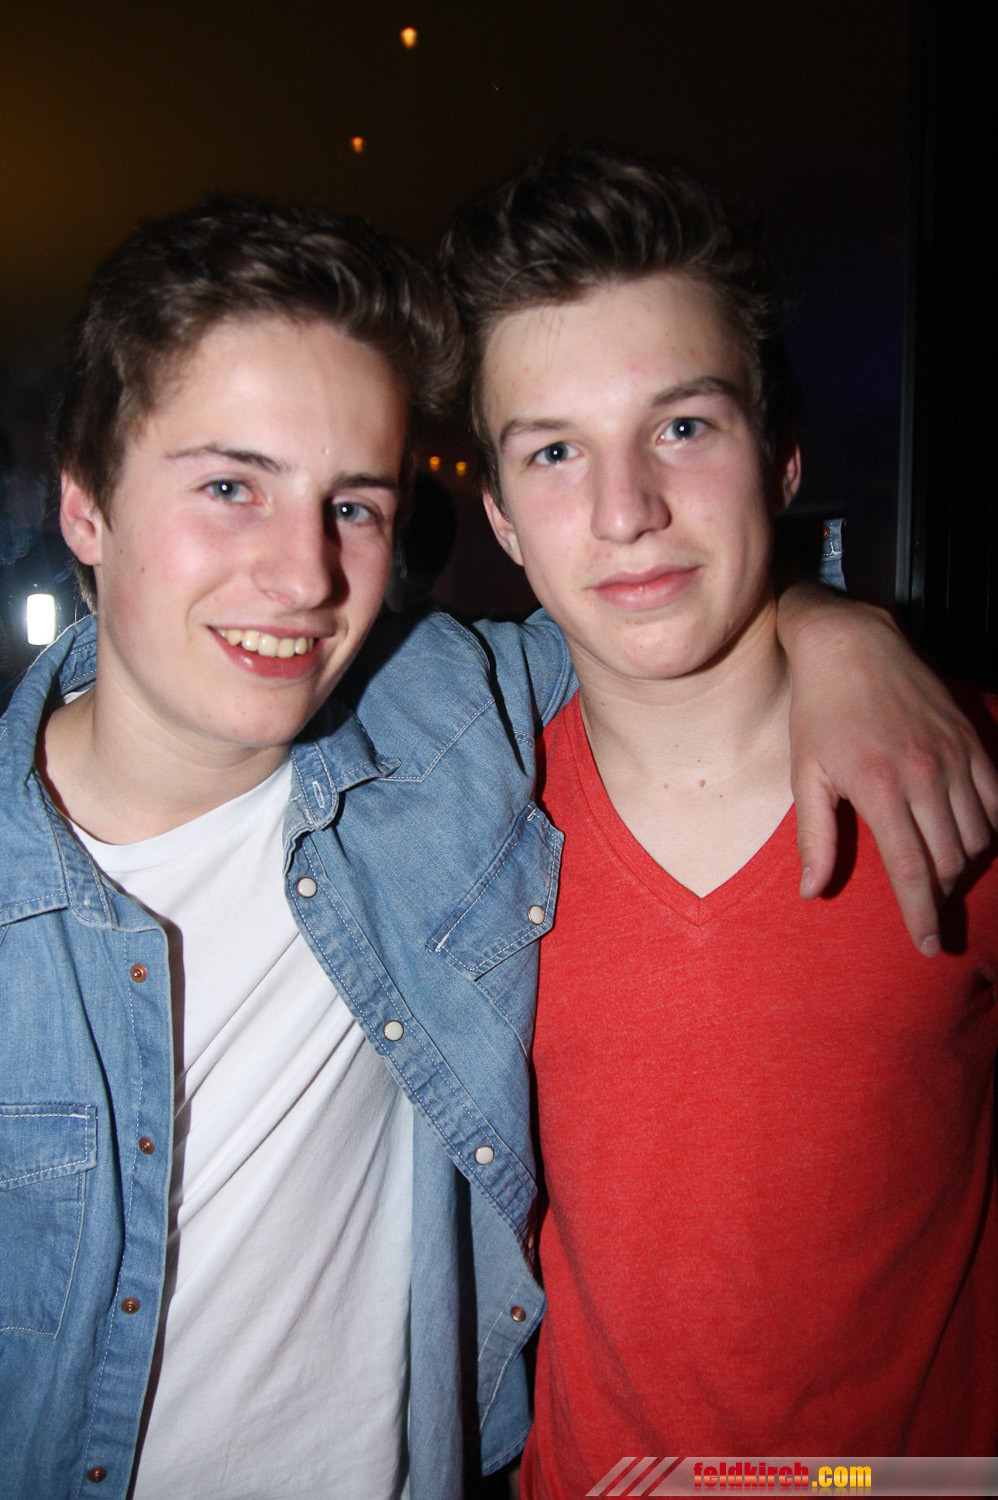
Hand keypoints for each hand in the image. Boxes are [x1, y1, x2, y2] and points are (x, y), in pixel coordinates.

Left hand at [777, 585, 997, 953]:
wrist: (851, 643)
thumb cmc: (818, 711)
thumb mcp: (805, 775)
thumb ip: (815, 838)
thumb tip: (812, 892)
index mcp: (879, 789)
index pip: (914, 871)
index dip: (924, 915)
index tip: (929, 945)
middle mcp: (924, 775)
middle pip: (950, 861)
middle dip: (942, 898)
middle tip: (928, 912)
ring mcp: (953, 756)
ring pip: (978, 836)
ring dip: (963, 866)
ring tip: (940, 877)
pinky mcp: (971, 741)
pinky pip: (995, 801)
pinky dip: (987, 829)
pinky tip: (967, 839)